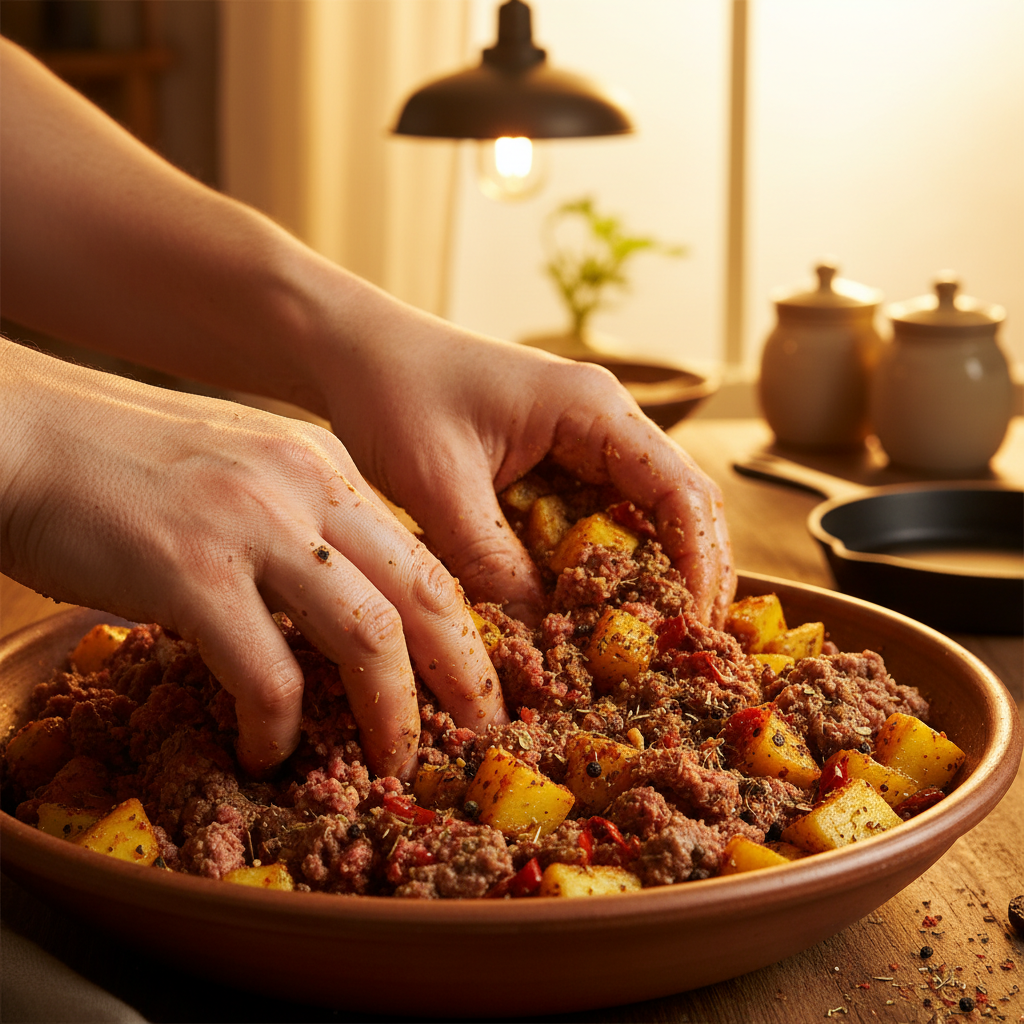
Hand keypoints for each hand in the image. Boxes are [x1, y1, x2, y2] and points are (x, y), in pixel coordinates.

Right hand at [1, 339, 505, 778]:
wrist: (22, 433)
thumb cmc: (123, 465)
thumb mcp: (240, 477)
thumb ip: (298, 525)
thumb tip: (340, 599)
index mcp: (323, 467)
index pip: (418, 554)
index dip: (454, 623)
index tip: (467, 674)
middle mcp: (305, 487)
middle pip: (421, 591)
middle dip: (462, 669)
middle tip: (478, 727)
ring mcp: (252, 526)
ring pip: (366, 634)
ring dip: (390, 709)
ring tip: (390, 759)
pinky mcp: (191, 570)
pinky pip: (265, 672)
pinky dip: (277, 723)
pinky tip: (265, 748)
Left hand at [316, 310, 735, 626]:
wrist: (355, 352)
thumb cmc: (394, 394)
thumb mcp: (438, 484)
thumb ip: (490, 560)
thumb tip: (540, 639)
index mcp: (591, 409)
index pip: (679, 490)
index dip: (700, 562)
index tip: (693, 626)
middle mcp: (601, 421)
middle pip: (679, 504)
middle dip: (688, 575)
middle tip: (682, 649)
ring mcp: (580, 441)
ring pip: (643, 515)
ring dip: (649, 573)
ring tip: (647, 642)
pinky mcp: (554, 462)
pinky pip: (597, 518)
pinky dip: (602, 565)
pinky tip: (590, 609)